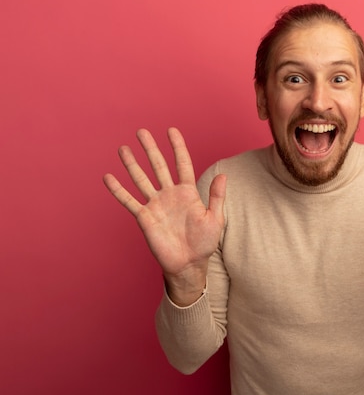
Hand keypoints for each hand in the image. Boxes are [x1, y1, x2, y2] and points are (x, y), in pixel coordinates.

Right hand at [103, 127, 225, 304]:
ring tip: (123, 148)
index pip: (182, 163)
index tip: (171, 130)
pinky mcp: (144, 217)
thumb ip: (217, 196)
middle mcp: (170, 194)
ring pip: (142, 179)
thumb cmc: (204, 243)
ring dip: (132, 164)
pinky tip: (108, 177)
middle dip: (150, 149)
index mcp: (188, 192)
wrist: (189, 264)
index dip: (177, 147)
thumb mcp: (215, 218)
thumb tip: (223, 175)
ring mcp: (156, 204)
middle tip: (141, 131)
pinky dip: (118, 190)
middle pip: (159, 166)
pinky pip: (129, 201)